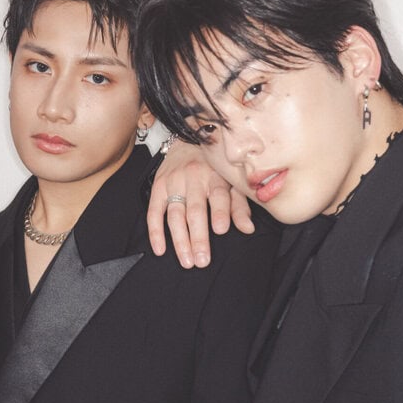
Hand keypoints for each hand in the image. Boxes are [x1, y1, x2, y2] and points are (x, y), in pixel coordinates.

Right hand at [147, 141, 253, 267]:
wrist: (187, 140)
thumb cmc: (213, 167)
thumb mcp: (231, 182)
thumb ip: (239, 206)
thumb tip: (248, 229)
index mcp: (215, 175)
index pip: (218, 195)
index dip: (220, 212)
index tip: (221, 230)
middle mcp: (194, 178)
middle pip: (194, 210)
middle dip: (198, 237)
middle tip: (202, 260)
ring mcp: (173, 182)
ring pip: (175, 215)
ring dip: (180, 240)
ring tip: (187, 261)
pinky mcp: (158, 187)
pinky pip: (154, 212)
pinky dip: (155, 232)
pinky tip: (160, 249)